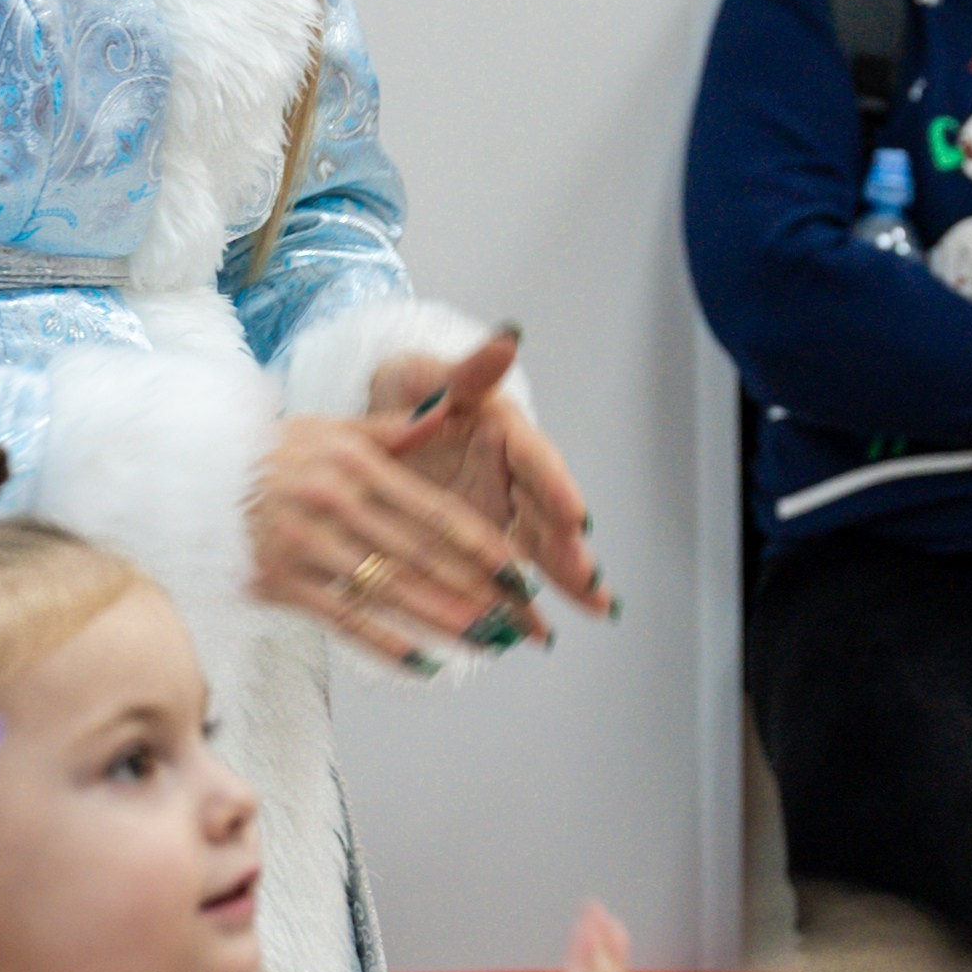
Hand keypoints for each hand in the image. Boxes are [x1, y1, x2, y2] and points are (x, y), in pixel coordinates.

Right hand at [250, 412, 530, 661]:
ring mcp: (304, 543)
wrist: (185, 475)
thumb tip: (450, 413)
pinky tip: (423, 661)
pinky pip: (343, 617)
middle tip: (518, 616)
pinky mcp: (277, 580)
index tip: (518, 571)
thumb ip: (394, 429)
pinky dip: (385, 641)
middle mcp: (332, 500)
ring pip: (388, 588)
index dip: (480, 545)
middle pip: (419, 554)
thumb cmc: (267, 452)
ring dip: (444, 617)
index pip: (431, 511)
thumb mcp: (329, 428)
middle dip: (476, 588)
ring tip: (486, 639)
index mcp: (353, 462)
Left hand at [369, 332, 610, 615]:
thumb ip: (467, 371)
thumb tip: (506, 339)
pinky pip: (499, 576)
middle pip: (546, 514)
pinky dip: (516, 603)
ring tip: (594, 607)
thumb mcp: (426, 377)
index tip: (574, 513)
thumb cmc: (406, 394)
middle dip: (569, 548)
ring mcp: (497, 512)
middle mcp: (510, 476)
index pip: (536, 459)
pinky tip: (535, 632)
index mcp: (504, 431)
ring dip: (561, 581)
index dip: (555, 487)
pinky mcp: (476, 544)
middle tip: (589, 578)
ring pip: (534, 550)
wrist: (378, 424)